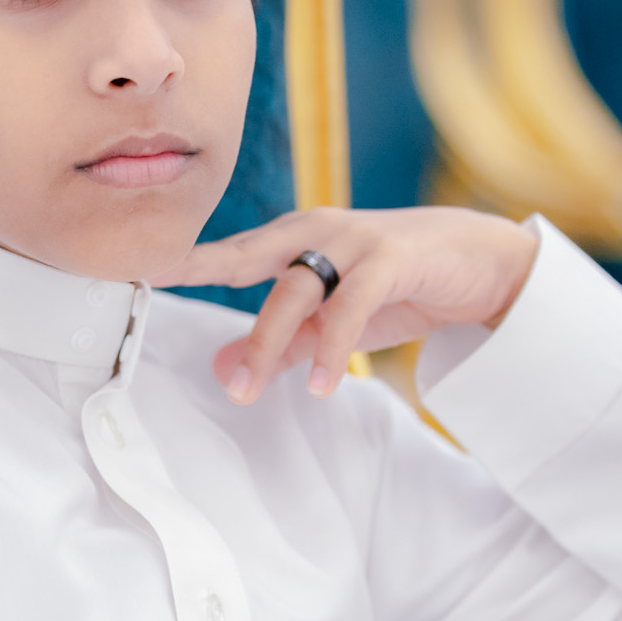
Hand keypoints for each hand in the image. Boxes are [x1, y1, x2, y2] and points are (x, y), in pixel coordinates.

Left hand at [156, 205, 538, 403]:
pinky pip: (351, 303)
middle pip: (253, 268)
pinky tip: (326, 383)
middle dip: (226, 317)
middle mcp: (317, 229)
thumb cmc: (400, 283)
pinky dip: (334, 346)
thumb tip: (223, 372)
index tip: (138, 276)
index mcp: (296, 237)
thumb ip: (282, 345)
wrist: (483, 260)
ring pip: (296, 288)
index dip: (185, 264)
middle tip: (213, 375)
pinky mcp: (393, 256)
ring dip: (272, 342)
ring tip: (253, 392)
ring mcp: (355, 239)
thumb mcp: (333, 321)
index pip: (230, 252)